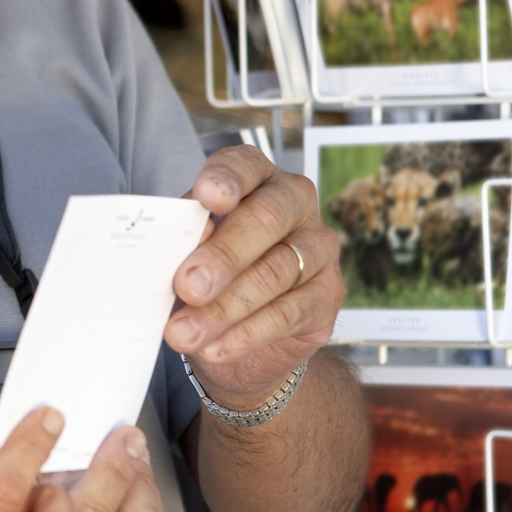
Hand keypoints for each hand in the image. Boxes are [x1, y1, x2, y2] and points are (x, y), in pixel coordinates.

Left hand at [165, 143, 341, 401]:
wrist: (237, 339)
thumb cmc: (208, 278)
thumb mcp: (186, 255)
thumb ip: (186, 245)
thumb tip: (185, 250)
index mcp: (256, 179)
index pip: (245, 165)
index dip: (226, 178)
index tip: (205, 196)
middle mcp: (295, 204)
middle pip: (266, 219)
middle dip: (223, 254)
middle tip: (187, 285)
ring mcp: (318, 248)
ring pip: (275, 273)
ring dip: (224, 308)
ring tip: (184, 332)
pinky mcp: (328, 295)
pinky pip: (288, 314)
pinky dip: (245, 334)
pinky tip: (214, 346)